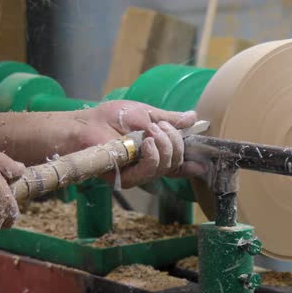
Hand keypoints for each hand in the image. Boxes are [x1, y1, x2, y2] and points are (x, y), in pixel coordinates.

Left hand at [75, 100, 206, 187]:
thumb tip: (193, 117)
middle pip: (176, 162)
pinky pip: (151, 170)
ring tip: (150, 131)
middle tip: (160, 127)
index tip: (203, 163)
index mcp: (154, 151)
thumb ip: (170, 119)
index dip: (190, 165)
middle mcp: (148, 165)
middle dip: (175, 141)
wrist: (89, 124)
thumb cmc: (112, 117)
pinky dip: (154, 154)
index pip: (176, 163)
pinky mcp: (128, 179)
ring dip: (165, 145)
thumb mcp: (147, 114)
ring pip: (167, 166)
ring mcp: (139, 173)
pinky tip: (147, 142)